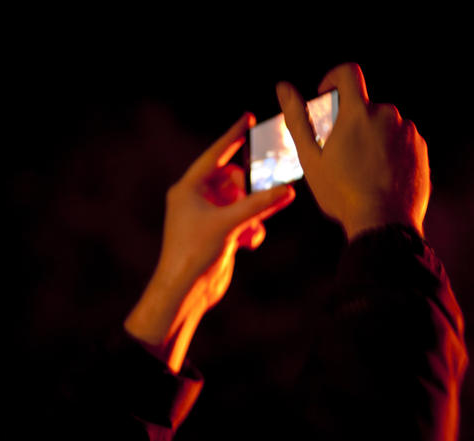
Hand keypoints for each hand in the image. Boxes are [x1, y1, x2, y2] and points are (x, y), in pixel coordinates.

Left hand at [125, 113, 294, 371]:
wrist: (185, 290)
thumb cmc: (194, 253)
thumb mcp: (229, 223)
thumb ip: (259, 204)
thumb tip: (288, 190)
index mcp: (188, 188)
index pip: (215, 155)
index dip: (233, 137)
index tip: (248, 118)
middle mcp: (196, 199)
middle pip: (233, 180)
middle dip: (251, 190)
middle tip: (270, 193)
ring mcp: (207, 217)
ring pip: (240, 202)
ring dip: (252, 213)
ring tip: (255, 227)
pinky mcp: (217, 234)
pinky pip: (241, 220)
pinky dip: (250, 228)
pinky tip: (251, 242)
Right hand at [276, 63, 429, 239]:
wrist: (384, 223)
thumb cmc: (342, 193)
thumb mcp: (310, 158)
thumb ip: (297, 118)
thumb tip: (283, 87)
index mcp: (358, 112)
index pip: (348, 72)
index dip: (334, 78)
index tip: (327, 96)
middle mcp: (388, 115)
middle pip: (365, 106)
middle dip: (352, 121)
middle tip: (341, 153)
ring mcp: (407, 131)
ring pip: (384, 124)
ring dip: (372, 138)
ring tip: (362, 170)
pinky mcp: (420, 149)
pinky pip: (401, 141)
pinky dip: (390, 151)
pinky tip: (380, 176)